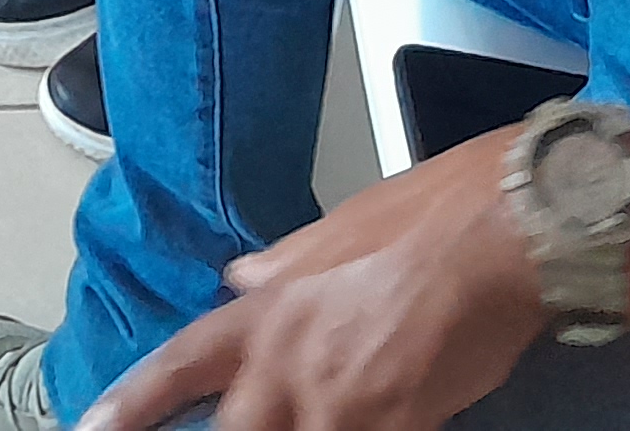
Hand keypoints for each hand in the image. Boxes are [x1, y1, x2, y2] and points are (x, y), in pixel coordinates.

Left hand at [79, 135, 545, 430]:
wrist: (500, 235)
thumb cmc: (427, 219)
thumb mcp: (334, 229)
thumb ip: (283, 266)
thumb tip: (243, 275)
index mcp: (267, 310)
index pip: (178, 366)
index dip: (129, 407)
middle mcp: (288, 365)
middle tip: (241, 429)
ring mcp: (337, 405)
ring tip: (325, 421)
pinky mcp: (392, 428)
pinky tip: (386, 422)